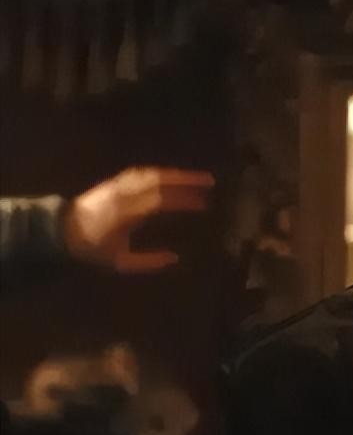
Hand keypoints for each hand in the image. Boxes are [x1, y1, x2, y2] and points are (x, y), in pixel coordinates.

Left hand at [64, 166, 213, 271]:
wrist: (60, 231)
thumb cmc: (92, 248)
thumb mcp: (119, 261)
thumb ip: (148, 260)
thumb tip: (176, 258)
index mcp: (126, 212)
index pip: (162, 200)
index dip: (184, 199)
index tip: (204, 203)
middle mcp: (123, 194)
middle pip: (159, 180)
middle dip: (186, 179)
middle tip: (209, 181)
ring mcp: (117, 185)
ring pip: (150, 173)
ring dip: (174, 173)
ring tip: (194, 177)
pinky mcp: (113, 183)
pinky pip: (140, 173)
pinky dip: (159, 173)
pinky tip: (169, 176)